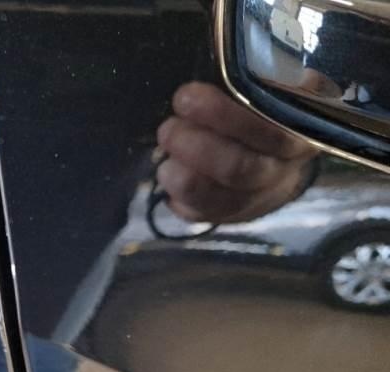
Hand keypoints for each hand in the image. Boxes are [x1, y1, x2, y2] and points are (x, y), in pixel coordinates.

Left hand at [156, 82, 317, 222]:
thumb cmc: (258, 116)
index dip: (222, 115)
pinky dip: (181, 198)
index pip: (266, 126)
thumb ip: (245, 82)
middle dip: (195, 147)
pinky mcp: (232, 216)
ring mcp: (257, 197)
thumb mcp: (261, 92)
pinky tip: (171, 178)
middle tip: (168, 128)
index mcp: (296, 128)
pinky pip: (204, 214)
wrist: (275, 163)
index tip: (185, 97)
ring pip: (219, 196)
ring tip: (164, 161)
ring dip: (183, 177)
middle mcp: (282, 168)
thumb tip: (211, 66)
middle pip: (240, 167)